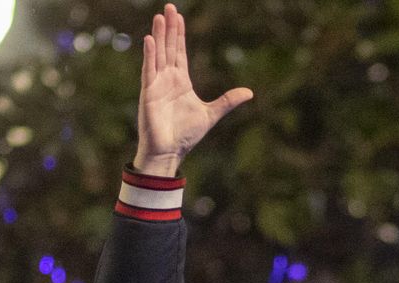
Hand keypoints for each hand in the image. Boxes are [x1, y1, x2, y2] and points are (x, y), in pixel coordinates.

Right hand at [133, 4, 252, 177]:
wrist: (170, 152)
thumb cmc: (186, 135)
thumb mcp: (211, 114)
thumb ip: (228, 101)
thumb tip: (250, 93)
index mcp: (181, 81)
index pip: (179, 52)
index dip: (179, 34)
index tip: (179, 16)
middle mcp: (167, 79)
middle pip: (168, 47)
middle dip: (169, 28)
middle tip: (169, 7)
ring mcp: (156, 84)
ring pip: (158, 54)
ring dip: (159, 35)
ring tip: (159, 17)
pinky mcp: (148, 93)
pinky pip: (148, 70)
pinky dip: (148, 55)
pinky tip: (149, 39)